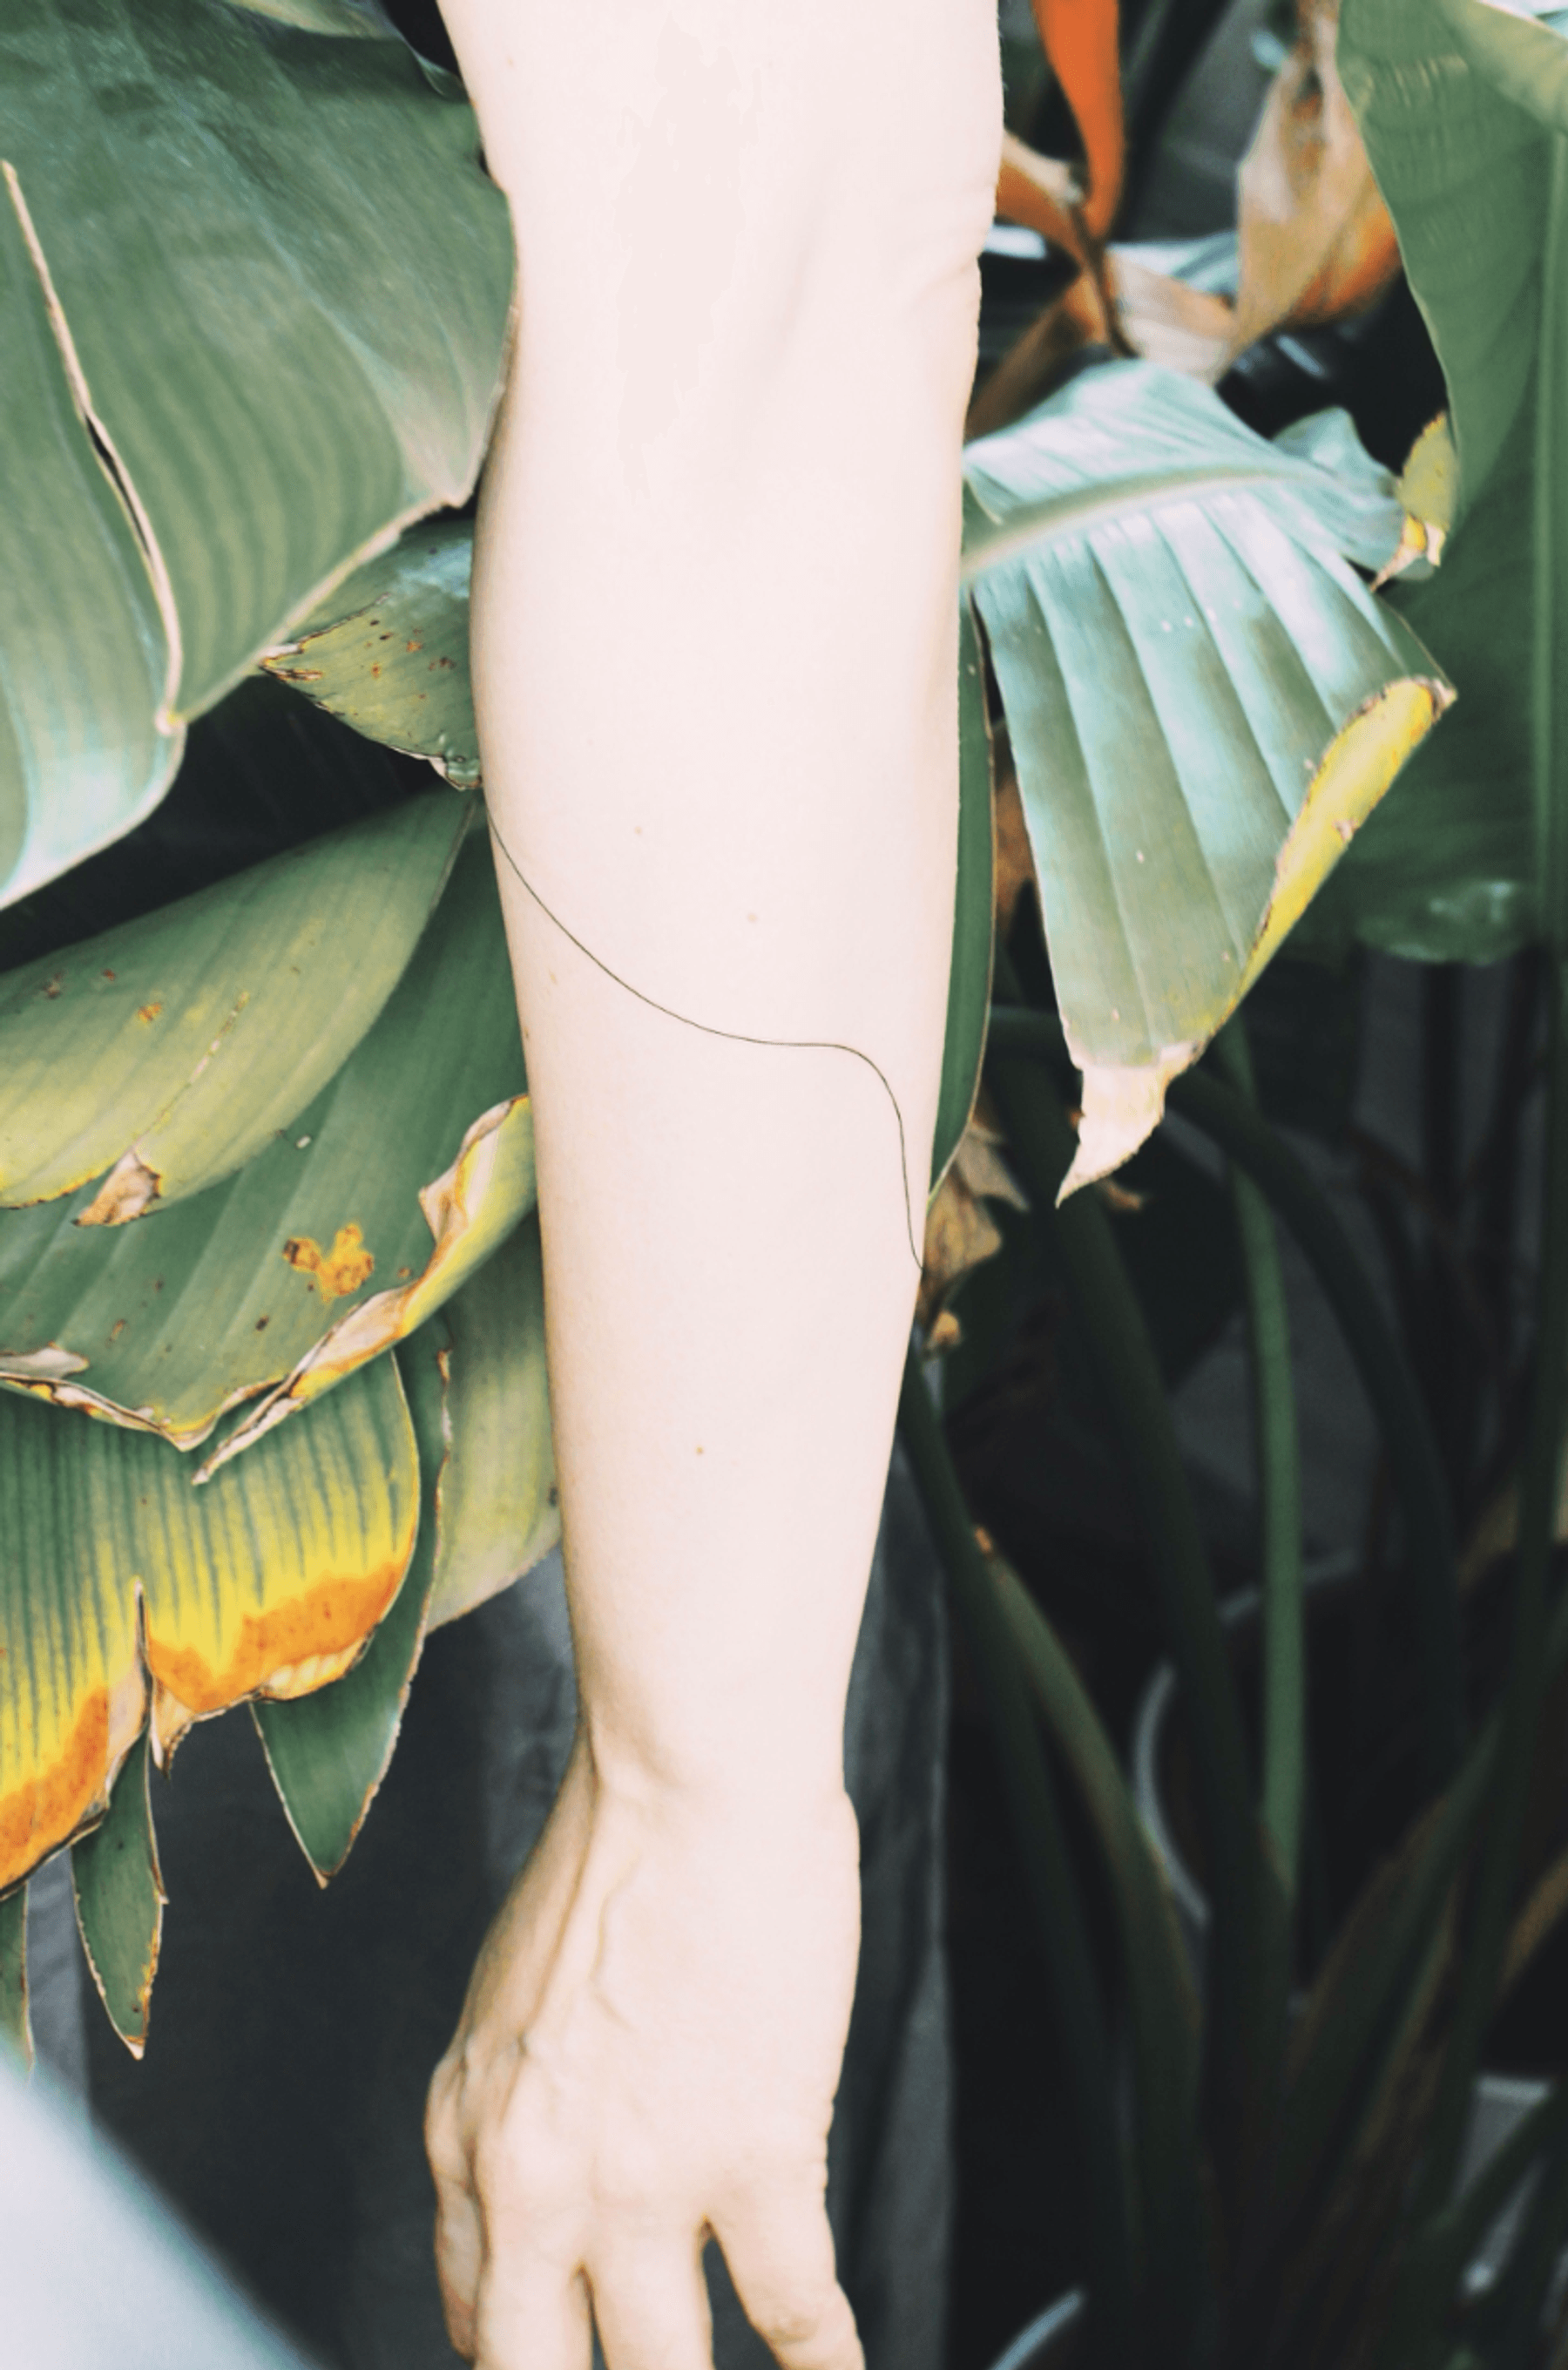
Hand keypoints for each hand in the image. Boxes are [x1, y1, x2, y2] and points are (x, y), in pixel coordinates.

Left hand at [426, 1731, 865, 2369]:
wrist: (688, 1778)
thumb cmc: (618, 1846)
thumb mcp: (514, 1993)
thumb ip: (519, 2099)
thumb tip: (557, 2173)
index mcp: (468, 2126)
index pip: (471, 2313)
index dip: (524, 2362)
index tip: (562, 2367)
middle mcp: (533, 2178)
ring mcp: (640, 2180)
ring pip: (661, 2367)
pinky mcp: (752, 2159)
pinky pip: (793, 2308)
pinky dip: (824, 2359)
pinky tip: (839, 2368)